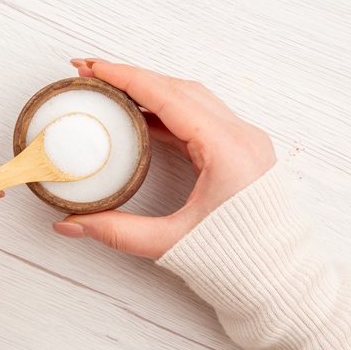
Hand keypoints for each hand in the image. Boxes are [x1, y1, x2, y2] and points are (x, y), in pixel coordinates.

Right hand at [53, 58, 275, 259]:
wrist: (282, 282)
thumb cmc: (240, 263)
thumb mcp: (171, 244)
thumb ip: (116, 231)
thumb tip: (69, 224)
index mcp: (229, 150)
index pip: (170, 98)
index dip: (127, 78)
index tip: (94, 68)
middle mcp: (240, 137)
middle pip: (179, 89)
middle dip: (133, 77)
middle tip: (92, 73)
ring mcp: (242, 142)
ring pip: (190, 98)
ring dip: (149, 89)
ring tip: (111, 89)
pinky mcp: (238, 151)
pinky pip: (198, 118)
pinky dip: (165, 111)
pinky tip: (138, 116)